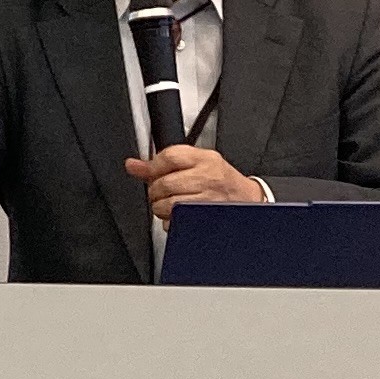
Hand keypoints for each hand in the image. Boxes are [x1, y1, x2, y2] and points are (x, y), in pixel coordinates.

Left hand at [131, 145, 269, 221]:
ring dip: (161, 208)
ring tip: (167, 206)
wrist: (246, 200)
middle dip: (155, 191)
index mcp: (204, 159)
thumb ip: (162, 163)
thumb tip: (133, 166)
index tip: (152, 174)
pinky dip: (172, 221)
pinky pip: (178, 221)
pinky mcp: (206, 218)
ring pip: (170, 204)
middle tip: (158, 194)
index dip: (154, 167)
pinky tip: (177, 217)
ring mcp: (209, 199)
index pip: (170, 157)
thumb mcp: (195, 162)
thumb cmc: (220, 180)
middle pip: (166, 183)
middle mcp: (208, 177)